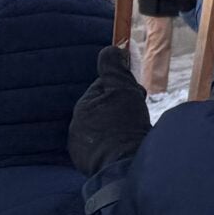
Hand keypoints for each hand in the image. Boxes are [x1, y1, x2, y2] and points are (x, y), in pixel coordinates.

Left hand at [67, 46, 151, 174]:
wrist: (123, 166)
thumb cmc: (125, 125)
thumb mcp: (124, 90)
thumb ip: (114, 68)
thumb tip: (111, 48)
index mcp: (84, 104)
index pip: (105, 87)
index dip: (125, 89)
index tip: (137, 97)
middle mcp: (76, 124)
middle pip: (103, 108)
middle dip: (120, 108)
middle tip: (137, 117)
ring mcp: (79, 145)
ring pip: (102, 127)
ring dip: (115, 127)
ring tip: (131, 134)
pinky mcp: (85, 162)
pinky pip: (100, 147)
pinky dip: (111, 145)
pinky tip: (122, 148)